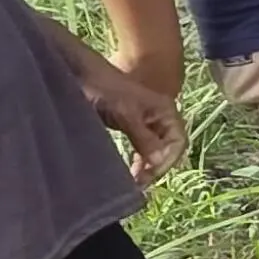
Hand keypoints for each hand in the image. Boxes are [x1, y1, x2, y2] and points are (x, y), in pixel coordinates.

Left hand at [80, 51, 187, 188]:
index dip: (166, 163)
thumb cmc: (104, 89)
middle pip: (170, 148)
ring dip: (148, 167)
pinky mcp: (131, 125)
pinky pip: (142, 149)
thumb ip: (144, 137)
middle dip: (157, 167)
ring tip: (134, 182)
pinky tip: (128, 172)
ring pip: (156, 150)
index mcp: (165, 109)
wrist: (80, 73)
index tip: (145, 178)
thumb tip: (159, 163)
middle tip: (138, 184)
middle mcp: (160, 116)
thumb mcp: (125, 114)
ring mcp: (146, 121)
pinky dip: (138, 162)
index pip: (178, 143)